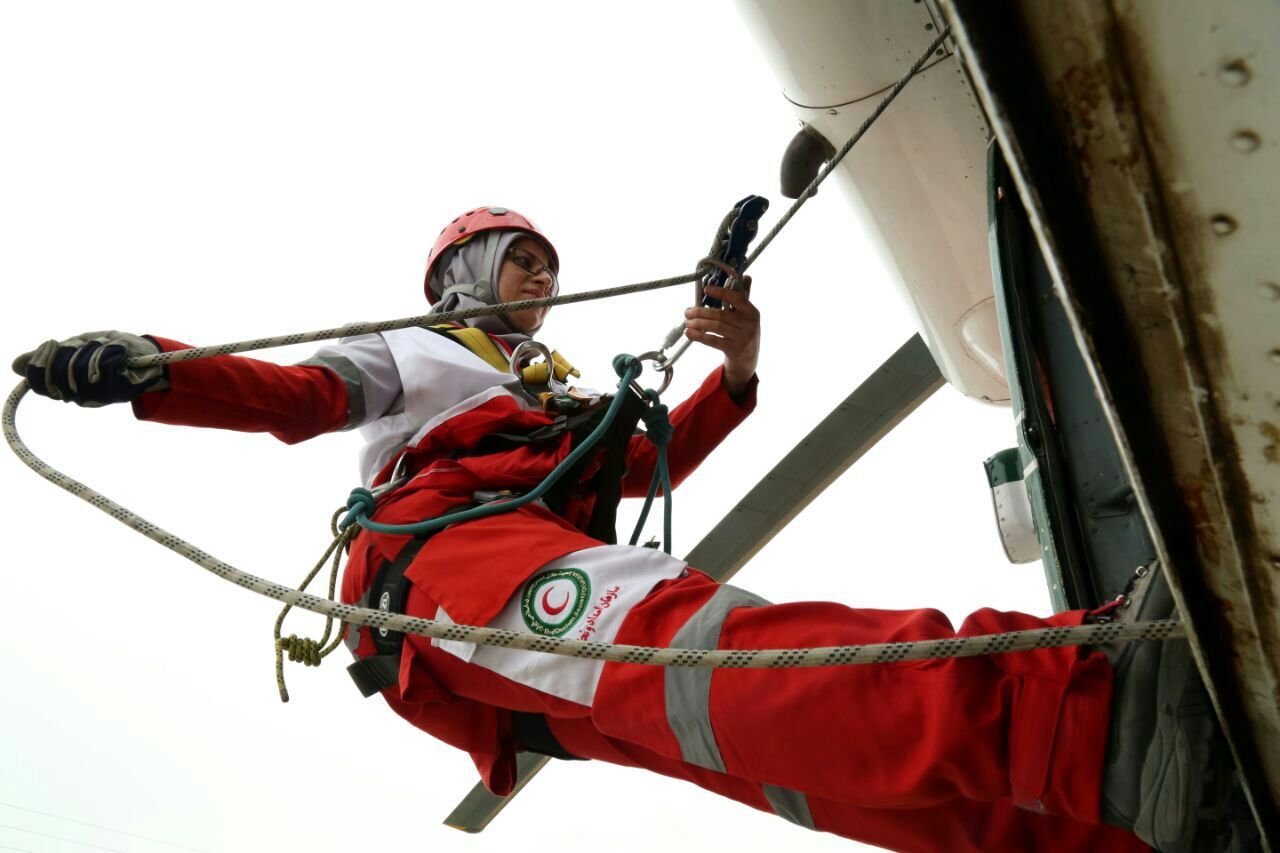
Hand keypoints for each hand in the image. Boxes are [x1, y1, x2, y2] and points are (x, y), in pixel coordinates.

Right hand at [12, 331, 167, 406]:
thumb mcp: (76, 349)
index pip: (41, 384)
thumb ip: (50, 357)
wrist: (147, 355)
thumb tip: (15, 366)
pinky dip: (111, 349)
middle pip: (60, 369)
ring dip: (94, 346)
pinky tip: (119, 352)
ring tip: (106, 346)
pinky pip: (105, 362)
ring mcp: (102, 395)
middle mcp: (83, 397)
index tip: (51, 344)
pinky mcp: (121, 389)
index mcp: (69, 388)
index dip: (41, 363)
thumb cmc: (110, 350)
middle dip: (72, 348)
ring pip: (82, 364)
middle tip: (86, 343)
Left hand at [683, 281, 759, 396]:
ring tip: (687, 322)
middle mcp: (749, 324)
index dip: (721, 292)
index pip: (737, 298)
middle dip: (701, 312)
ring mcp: (742, 338)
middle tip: (687, 311)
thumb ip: (744, 296)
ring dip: (698, 323)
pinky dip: (699, 336)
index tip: (706, 289)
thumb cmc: (744, 331)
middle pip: (721, 314)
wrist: (748, 358)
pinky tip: (689, 333)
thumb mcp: (747, 314)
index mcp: (752, 312)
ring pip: (716, 327)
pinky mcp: (733, 350)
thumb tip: (746, 276)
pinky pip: (713, 341)